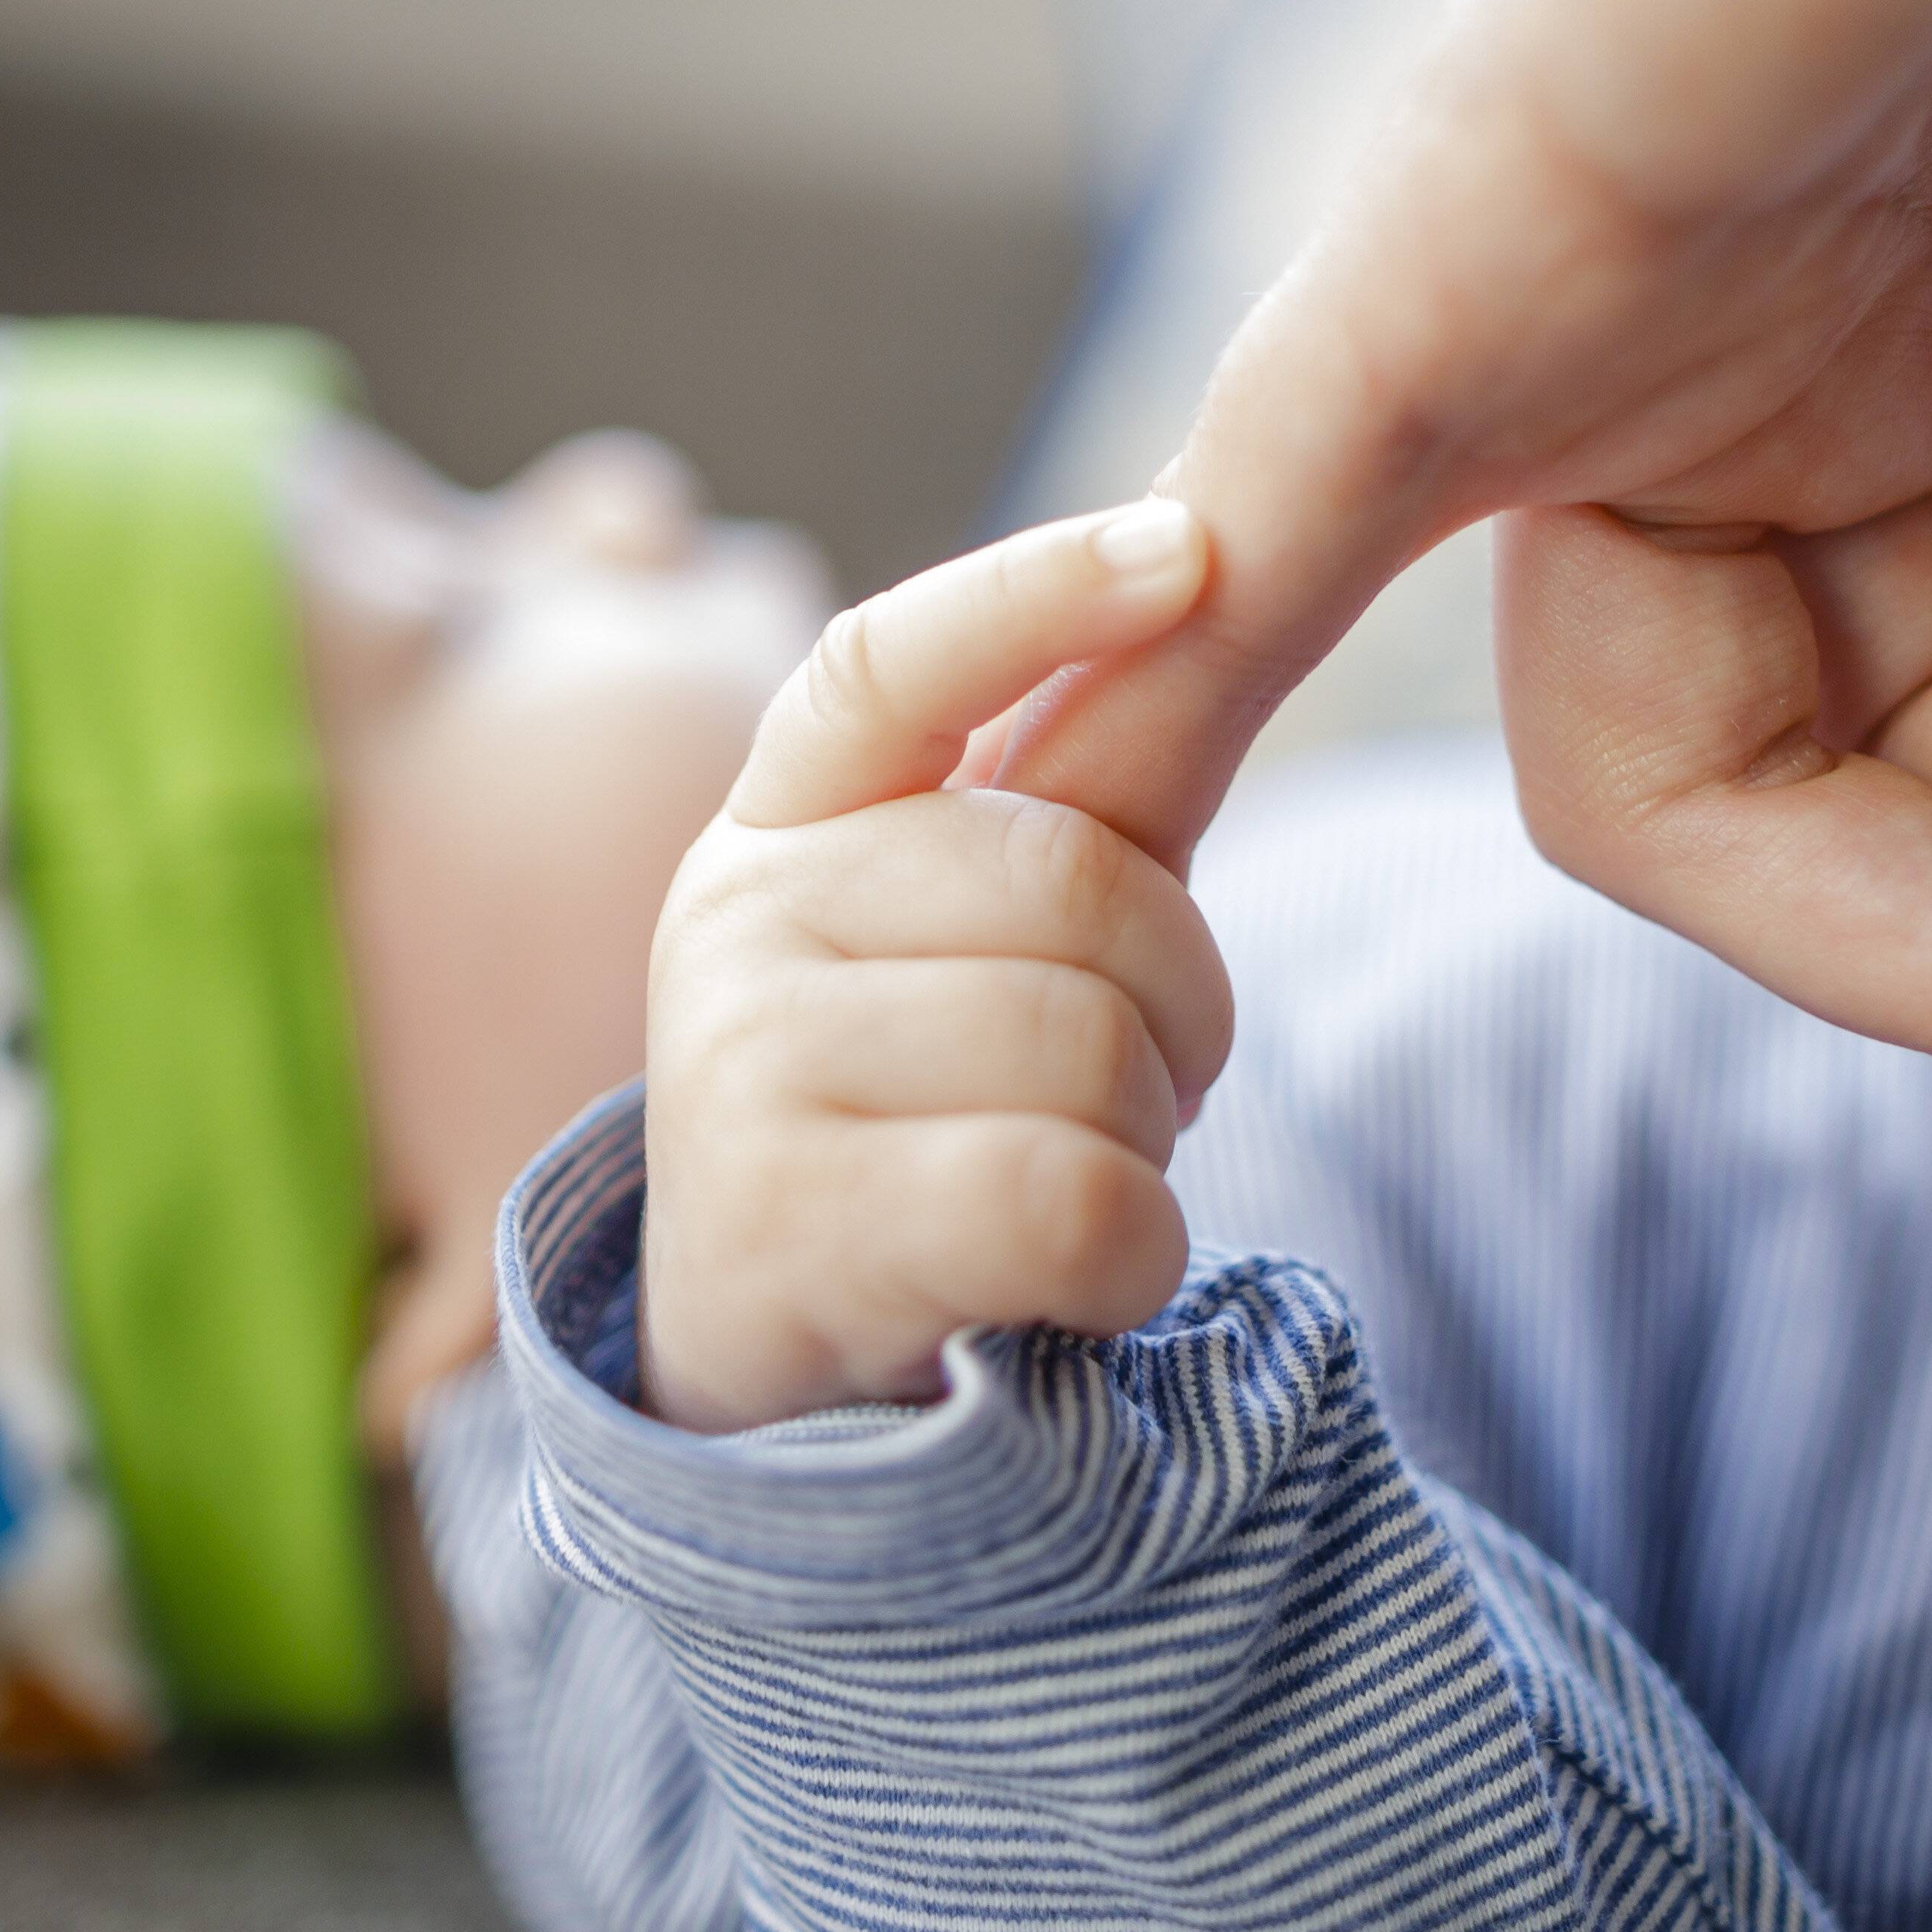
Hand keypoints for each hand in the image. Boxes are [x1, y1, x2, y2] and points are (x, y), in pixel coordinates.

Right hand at [640, 503, 1228, 1433]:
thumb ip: (1045, 822)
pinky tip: (1075, 1282)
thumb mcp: (943, 956)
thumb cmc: (912, 1137)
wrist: (766, 1384)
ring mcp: (743, 1072)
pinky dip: (1133, 1257)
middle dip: (1176, 1008)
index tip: (1185, 547)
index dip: (1037, 597)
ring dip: (1147, 1144)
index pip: (892, 667)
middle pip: (1085, 890)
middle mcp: (736, 922)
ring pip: (1092, 1053)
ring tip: (1063, 1183)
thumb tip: (1194, 580)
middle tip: (1125, 1093)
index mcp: (779, 825)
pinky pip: (1074, 1198)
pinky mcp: (790, 1230)